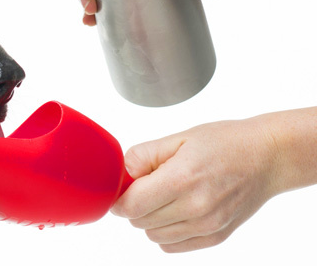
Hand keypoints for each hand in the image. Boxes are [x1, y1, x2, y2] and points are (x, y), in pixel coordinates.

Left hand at [111, 118, 280, 251]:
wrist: (265, 158)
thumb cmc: (223, 142)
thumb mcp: (178, 138)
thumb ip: (144, 155)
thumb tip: (123, 173)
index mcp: (182, 180)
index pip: (133, 206)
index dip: (119, 198)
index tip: (120, 187)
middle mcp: (196, 209)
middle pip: (141, 222)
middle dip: (134, 204)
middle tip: (144, 184)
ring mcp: (208, 227)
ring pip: (155, 237)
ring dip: (150, 219)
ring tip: (163, 195)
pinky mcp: (216, 238)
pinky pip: (174, 246)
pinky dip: (166, 232)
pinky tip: (174, 210)